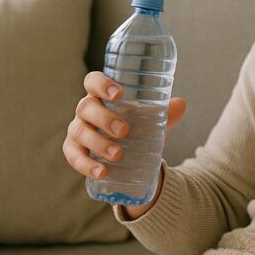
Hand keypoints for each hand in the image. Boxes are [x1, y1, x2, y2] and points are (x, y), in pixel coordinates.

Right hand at [62, 71, 185, 214]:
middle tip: (125, 131)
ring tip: (118, 155)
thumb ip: (166, 113)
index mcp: (101, 95)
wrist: (126, 154)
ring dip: (98, 143)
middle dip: (104, 118)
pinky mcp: (73, 151)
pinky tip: (102, 172)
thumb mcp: (151, 120)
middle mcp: (85, 110)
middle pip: (86, 107)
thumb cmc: (135, 127)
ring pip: (80, 132)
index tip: (118, 93)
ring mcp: (77, 130)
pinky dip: (87, 165)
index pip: (93, 81)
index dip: (102, 84)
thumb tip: (181, 104)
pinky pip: (74, 157)